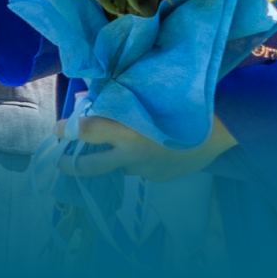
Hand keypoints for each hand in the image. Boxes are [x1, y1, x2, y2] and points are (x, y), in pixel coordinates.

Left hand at [58, 115, 239, 182]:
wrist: (219, 129)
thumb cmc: (181, 104)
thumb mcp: (148, 98)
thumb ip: (123, 105)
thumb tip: (99, 104)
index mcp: (126, 131)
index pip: (85, 130)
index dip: (66, 128)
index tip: (56, 128)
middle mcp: (131, 155)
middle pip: (89, 166)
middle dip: (71, 165)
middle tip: (63, 162)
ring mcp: (145, 170)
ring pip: (121, 166)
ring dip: (120, 158)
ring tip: (134, 144)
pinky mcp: (159, 179)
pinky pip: (143, 170)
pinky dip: (144, 160)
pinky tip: (159, 149)